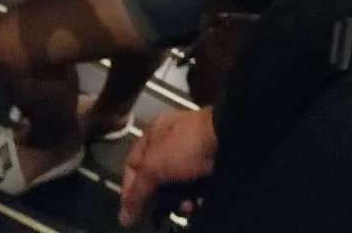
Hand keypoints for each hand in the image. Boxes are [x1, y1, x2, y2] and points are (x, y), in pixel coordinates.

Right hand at [119, 107, 217, 227]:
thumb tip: (123, 218)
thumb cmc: (185, 147)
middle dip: (157, 199)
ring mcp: (189, 154)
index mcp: (153, 133)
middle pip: (154, 179)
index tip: (130, 212)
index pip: (132, 165)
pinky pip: (191, 188)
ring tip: (184, 207)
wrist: (228, 139)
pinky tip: (195, 203)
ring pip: (174, 187)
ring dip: (177, 202)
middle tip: (160, 213)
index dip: (129, 190)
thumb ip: (137, 192)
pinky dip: (192, 198)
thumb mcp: (154, 167)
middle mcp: (169, 142)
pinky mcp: (205, 166)